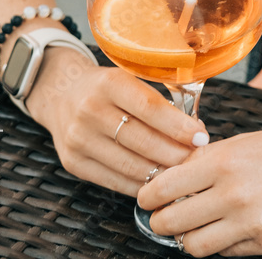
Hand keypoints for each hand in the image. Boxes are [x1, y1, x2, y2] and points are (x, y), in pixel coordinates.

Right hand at [27, 49, 207, 195]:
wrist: (60, 93)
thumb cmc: (104, 86)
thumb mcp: (127, 78)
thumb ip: (156, 100)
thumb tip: (194, 130)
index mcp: (109, 83)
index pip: (149, 107)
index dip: (178, 125)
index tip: (201, 137)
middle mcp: (90, 110)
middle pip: (142, 140)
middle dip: (175, 153)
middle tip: (198, 159)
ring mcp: (79, 139)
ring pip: (130, 165)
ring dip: (161, 173)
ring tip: (183, 173)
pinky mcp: (73, 163)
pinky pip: (114, 180)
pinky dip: (140, 184)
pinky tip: (157, 182)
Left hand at [138, 125, 261, 255]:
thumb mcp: (249, 141)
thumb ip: (212, 159)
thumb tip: (176, 173)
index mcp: (226, 160)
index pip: (166, 185)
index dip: (149, 194)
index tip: (146, 196)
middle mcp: (234, 194)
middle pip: (172, 220)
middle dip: (160, 220)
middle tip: (160, 215)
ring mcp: (251, 223)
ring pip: (194, 245)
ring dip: (186, 238)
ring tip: (190, 226)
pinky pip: (226, 252)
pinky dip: (219, 244)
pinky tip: (225, 229)